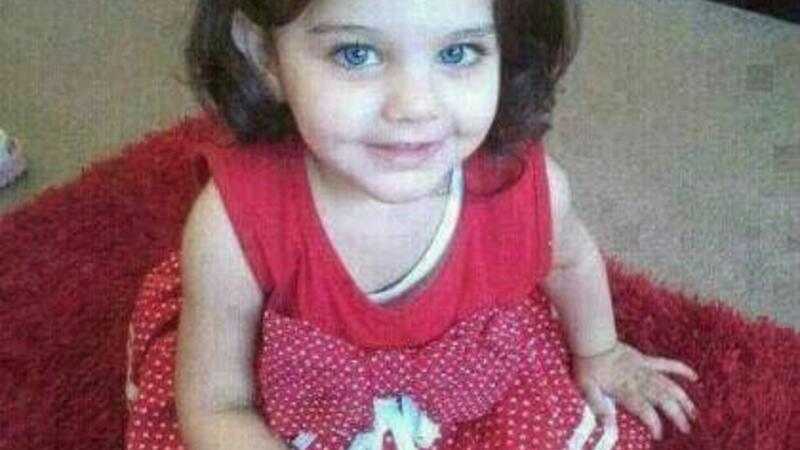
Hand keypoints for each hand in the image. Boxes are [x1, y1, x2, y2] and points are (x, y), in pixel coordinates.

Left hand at [572, 342, 698, 439]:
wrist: (592, 342)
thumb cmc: (587, 367)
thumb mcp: (587, 389)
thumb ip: (598, 407)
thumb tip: (608, 427)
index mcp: (626, 390)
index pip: (645, 410)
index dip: (654, 424)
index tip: (658, 435)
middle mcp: (640, 381)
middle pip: (664, 399)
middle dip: (677, 415)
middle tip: (686, 428)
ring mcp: (646, 370)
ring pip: (670, 385)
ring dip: (683, 399)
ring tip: (694, 413)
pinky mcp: (647, 360)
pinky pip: (667, 364)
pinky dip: (682, 369)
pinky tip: (694, 377)